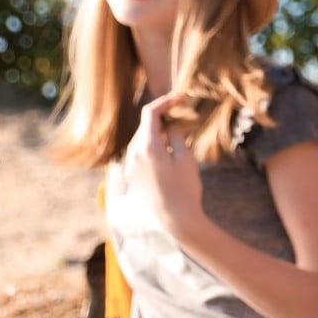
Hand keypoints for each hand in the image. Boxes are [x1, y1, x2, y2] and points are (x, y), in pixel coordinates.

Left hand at [124, 93, 203, 238]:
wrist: (175, 219)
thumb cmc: (185, 188)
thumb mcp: (186, 158)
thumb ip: (177, 137)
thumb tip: (171, 128)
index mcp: (148, 146)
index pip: (150, 114)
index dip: (165, 102)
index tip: (179, 98)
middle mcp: (134, 154)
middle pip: (146, 126)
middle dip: (163, 119)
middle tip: (183, 119)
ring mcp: (131, 165)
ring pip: (142, 139)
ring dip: (158, 134)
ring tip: (177, 140)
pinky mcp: (132, 175)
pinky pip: (140, 153)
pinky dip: (152, 147)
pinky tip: (167, 156)